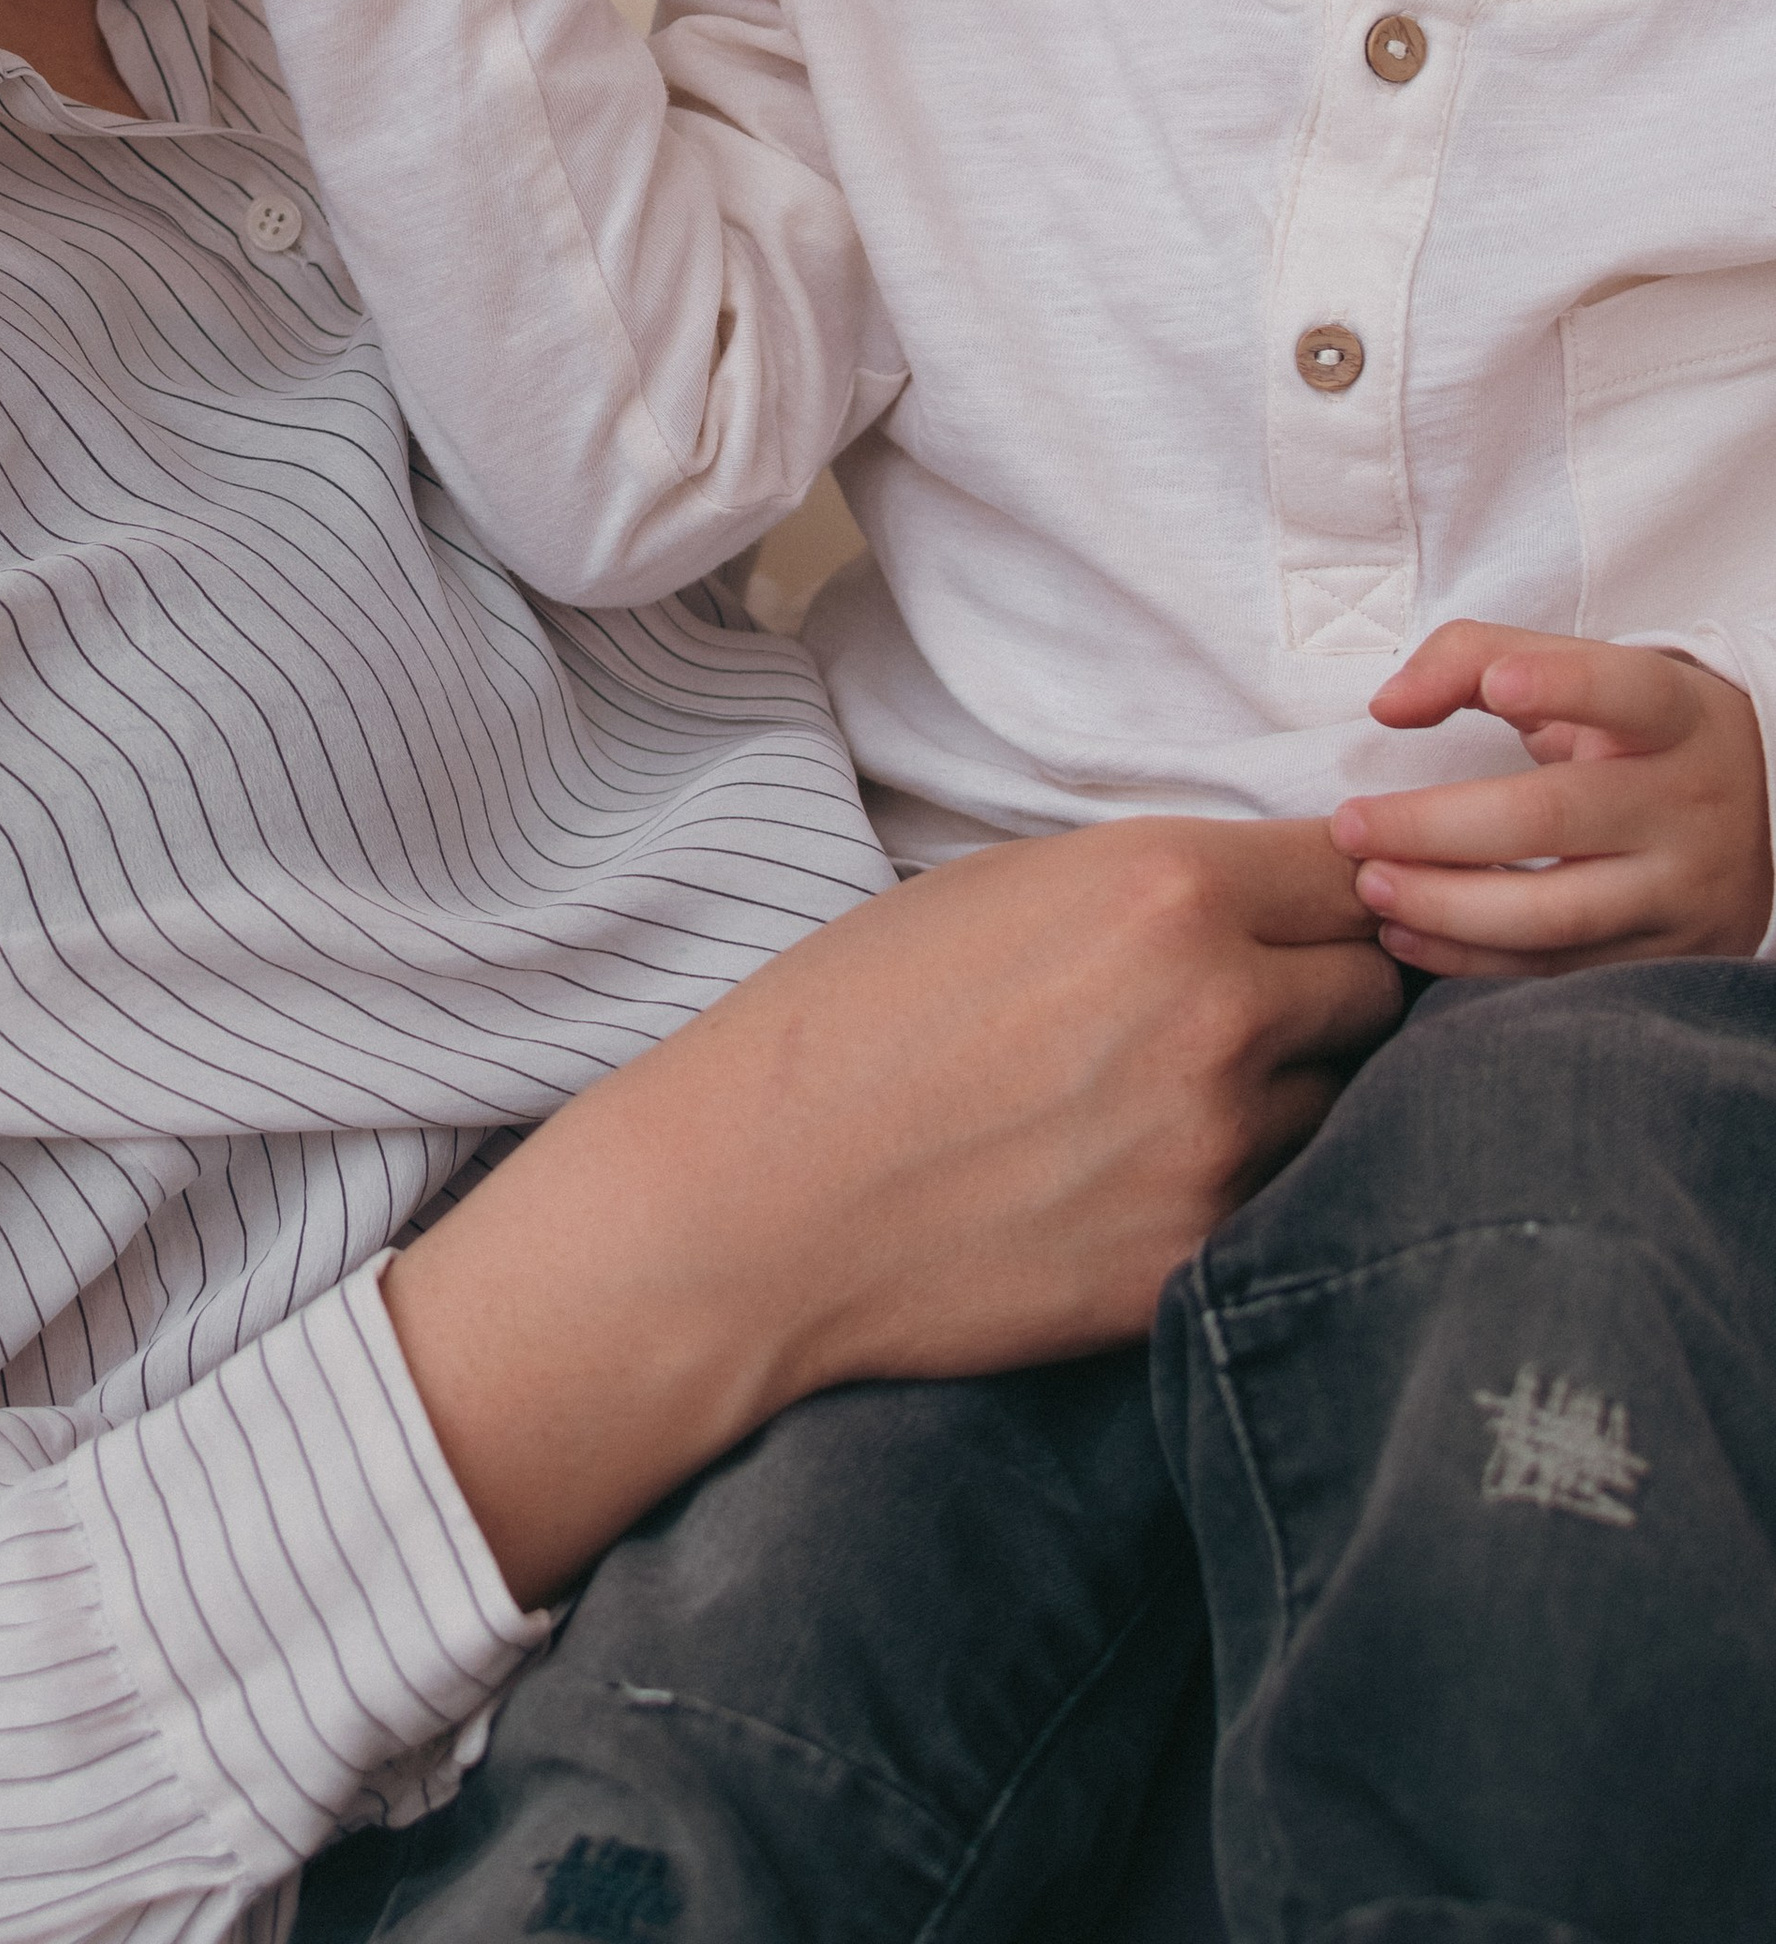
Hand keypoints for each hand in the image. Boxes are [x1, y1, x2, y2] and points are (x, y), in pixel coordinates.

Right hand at [385, 815, 1396, 1605]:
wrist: (753, 1203)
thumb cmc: (849, 1022)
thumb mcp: (997, 888)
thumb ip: (1150, 886)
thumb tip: (1264, 897)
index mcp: (1165, 889)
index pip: (1351, 869)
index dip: (1340, 887)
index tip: (1314, 908)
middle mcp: (1219, 1008)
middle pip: (1377, 985)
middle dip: (1332, 989)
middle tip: (1252, 1006)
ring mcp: (1218, 1147)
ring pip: (1344, 1102)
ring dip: (1296, 1095)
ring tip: (1179, 1099)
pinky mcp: (1197, 1260)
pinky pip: (1285, 1203)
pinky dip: (1246, 1186)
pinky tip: (1148, 1175)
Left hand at [1332, 617, 1774, 978]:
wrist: (1752, 820)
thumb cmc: (1631, 734)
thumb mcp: (1579, 672)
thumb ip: (1473, 659)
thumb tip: (1388, 706)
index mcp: (1674, 717)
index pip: (1626, 692)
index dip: (1564, 686)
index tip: (1499, 686)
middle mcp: (1688, 804)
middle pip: (1555, 818)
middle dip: (1436, 828)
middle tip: (1350, 827)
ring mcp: (1683, 892)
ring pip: (1555, 914)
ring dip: (1446, 907)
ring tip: (1371, 886)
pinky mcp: (1667, 959)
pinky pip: (1557, 971)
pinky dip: (1471, 961)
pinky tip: (1405, 935)